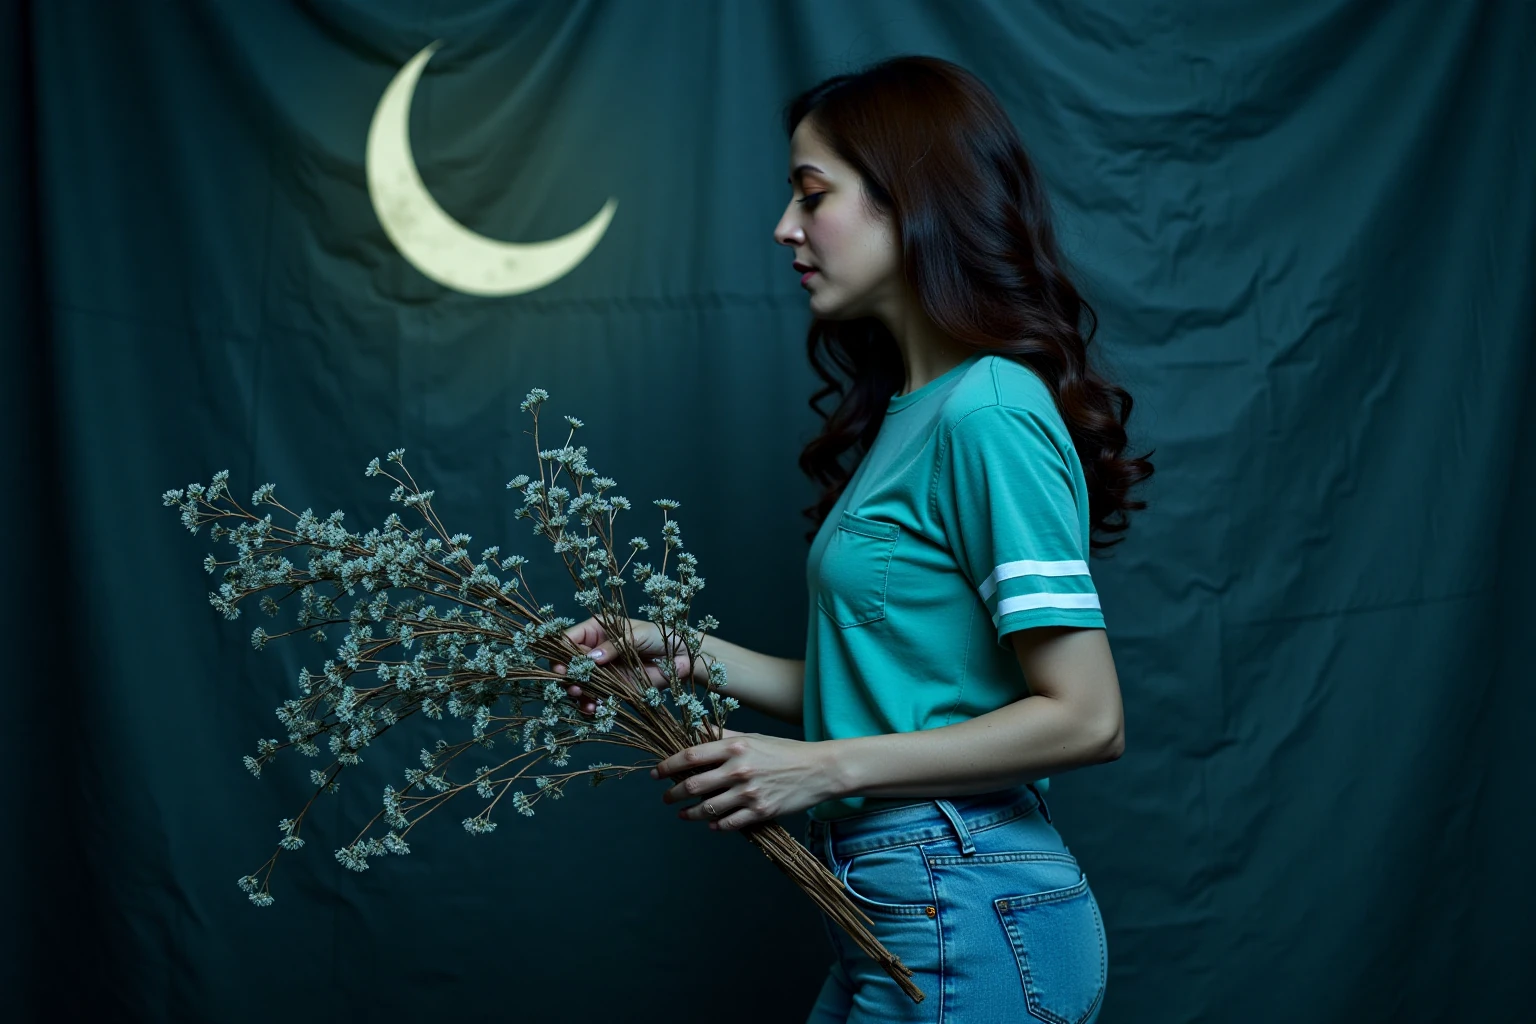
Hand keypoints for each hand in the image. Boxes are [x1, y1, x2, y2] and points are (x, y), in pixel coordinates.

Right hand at [551, 616, 705, 714]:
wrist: (682, 657)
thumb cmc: (660, 636)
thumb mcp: (637, 635)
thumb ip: (614, 645)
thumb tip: (592, 658)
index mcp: (597, 629)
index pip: (568, 639)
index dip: (561, 653)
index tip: (562, 667)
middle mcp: (595, 650)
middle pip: (569, 664)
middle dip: (567, 675)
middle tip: (572, 685)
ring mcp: (602, 670)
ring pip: (579, 683)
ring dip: (577, 692)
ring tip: (581, 697)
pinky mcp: (612, 687)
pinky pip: (594, 697)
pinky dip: (590, 704)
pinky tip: (592, 708)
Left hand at [651, 728, 841, 830]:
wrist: (818, 769)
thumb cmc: (785, 750)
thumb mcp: (753, 737)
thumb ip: (724, 735)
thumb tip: (697, 731)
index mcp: (735, 746)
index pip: (690, 756)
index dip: (668, 766)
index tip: (656, 774)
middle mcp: (738, 769)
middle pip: (694, 785)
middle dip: (674, 794)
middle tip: (666, 798)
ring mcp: (749, 793)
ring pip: (708, 808)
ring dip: (690, 813)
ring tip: (683, 814)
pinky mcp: (760, 811)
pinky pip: (729, 823)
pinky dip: (716, 825)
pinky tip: (711, 824)